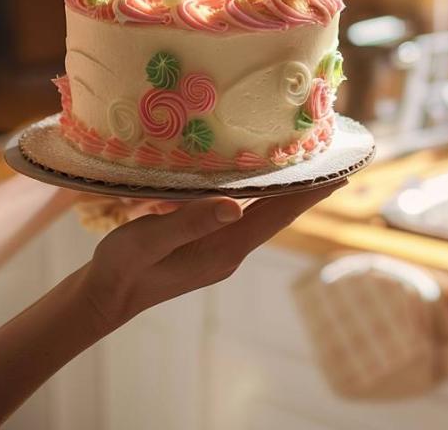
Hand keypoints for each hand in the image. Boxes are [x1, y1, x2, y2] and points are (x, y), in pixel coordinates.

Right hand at [78, 182, 343, 331]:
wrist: (106, 296)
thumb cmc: (122, 268)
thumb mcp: (148, 241)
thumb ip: (188, 222)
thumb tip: (234, 206)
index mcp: (225, 248)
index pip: (279, 214)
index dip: (310, 192)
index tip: (341, 170)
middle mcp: (232, 248)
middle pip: (280, 212)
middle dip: (307, 184)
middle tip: (332, 151)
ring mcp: (222, 247)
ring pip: (265, 212)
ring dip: (286, 187)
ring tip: (307, 157)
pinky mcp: (210, 242)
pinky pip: (246, 212)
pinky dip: (261, 192)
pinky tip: (260, 174)